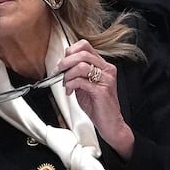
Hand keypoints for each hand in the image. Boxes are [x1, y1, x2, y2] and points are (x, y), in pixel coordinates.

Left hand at [56, 39, 133, 158]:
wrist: (110, 123)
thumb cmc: (98, 105)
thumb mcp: (84, 85)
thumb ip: (76, 74)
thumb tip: (62, 66)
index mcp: (103, 65)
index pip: (85, 46)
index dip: (70, 51)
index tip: (62, 62)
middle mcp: (106, 69)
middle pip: (83, 53)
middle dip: (66, 62)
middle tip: (59, 71)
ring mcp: (106, 79)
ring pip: (81, 66)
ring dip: (68, 74)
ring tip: (65, 83)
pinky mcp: (102, 91)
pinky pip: (81, 81)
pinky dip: (71, 84)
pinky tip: (70, 90)